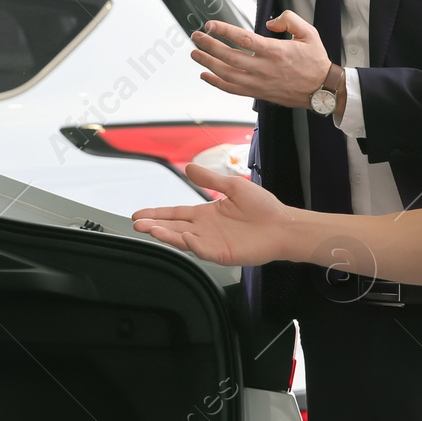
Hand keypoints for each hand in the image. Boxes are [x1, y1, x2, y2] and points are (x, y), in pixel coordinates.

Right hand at [133, 163, 297, 265]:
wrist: (284, 225)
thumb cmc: (263, 207)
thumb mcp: (233, 186)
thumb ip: (210, 179)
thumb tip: (189, 167)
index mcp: (206, 213)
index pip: (175, 214)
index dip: (157, 214)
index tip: (139, 215)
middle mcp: (205, 229)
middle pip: (173, 228)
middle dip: (154, 226)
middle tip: (137, 225)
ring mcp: (213, 242)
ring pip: (183, 240)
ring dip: (167, 236)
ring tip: (151, 230)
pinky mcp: (223, 254)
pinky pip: (203, 250)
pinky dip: (193, 245)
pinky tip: (184, 237)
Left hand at [190, 11, 332, 109]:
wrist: (322, 90)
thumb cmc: (315, 61)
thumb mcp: (309, 33)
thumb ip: (289, 20)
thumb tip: (269, 22)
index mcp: (275, 51)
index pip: (243, 39)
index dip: (224, 31)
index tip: (210, 25)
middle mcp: (264, 68)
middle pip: (229, 56)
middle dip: (209, 45)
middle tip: (196, 36)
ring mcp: (259, 83)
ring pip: (227, 74)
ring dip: (208, 63)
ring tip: (195, 53)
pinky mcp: (258, 93)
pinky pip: (232, 89)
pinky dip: (216, 83)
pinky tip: (205, 75)